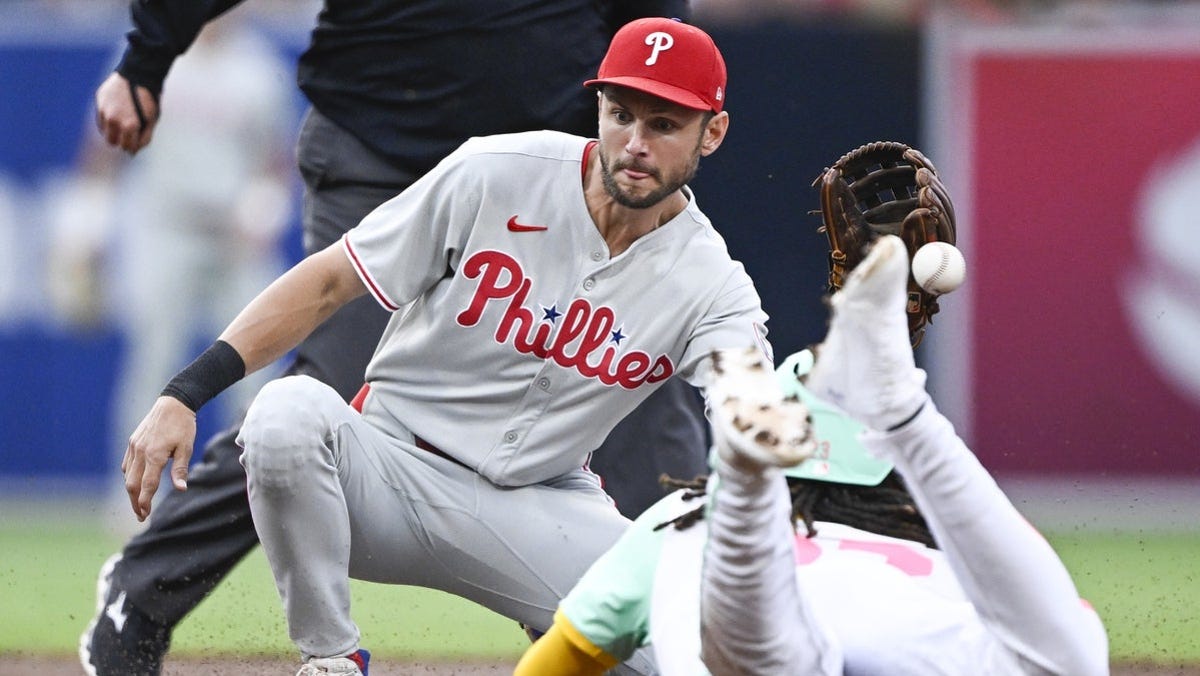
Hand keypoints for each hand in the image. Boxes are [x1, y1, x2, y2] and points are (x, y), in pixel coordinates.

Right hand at [94, 72, 158, 153]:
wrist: (140, 74)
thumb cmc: (149, 99)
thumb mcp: (152, 120)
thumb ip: (144, 137)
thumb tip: (134, 151)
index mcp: (129, 126)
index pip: (127, 147)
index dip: (132, 147)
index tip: (134, 144)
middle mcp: (114, 119)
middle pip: (111, 142)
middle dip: (120, 141)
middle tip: (127, 136)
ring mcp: (104, 109)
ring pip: (104, 130)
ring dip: (112, 130)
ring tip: (122, 123)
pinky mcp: (99, 100)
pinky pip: (100, 116)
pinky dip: (107, 118)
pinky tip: (116, 113)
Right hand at [122, 396, 195, 520]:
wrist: (173, 403)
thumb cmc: (183, 426)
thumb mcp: (186, 447)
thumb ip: (180, 469)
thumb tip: (180, 489)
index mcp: (155, 455)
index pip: (147, 485)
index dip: (145, 502)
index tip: (146, 514)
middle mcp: (140, 452)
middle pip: (132, 484)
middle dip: (135, 502)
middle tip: (141, 515)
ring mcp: (134, 446)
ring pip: (127, 475)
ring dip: (131, 491)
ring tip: (138, 503)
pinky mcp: (132, 442)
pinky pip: (126, 464)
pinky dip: (129, 476)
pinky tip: (135, 483)